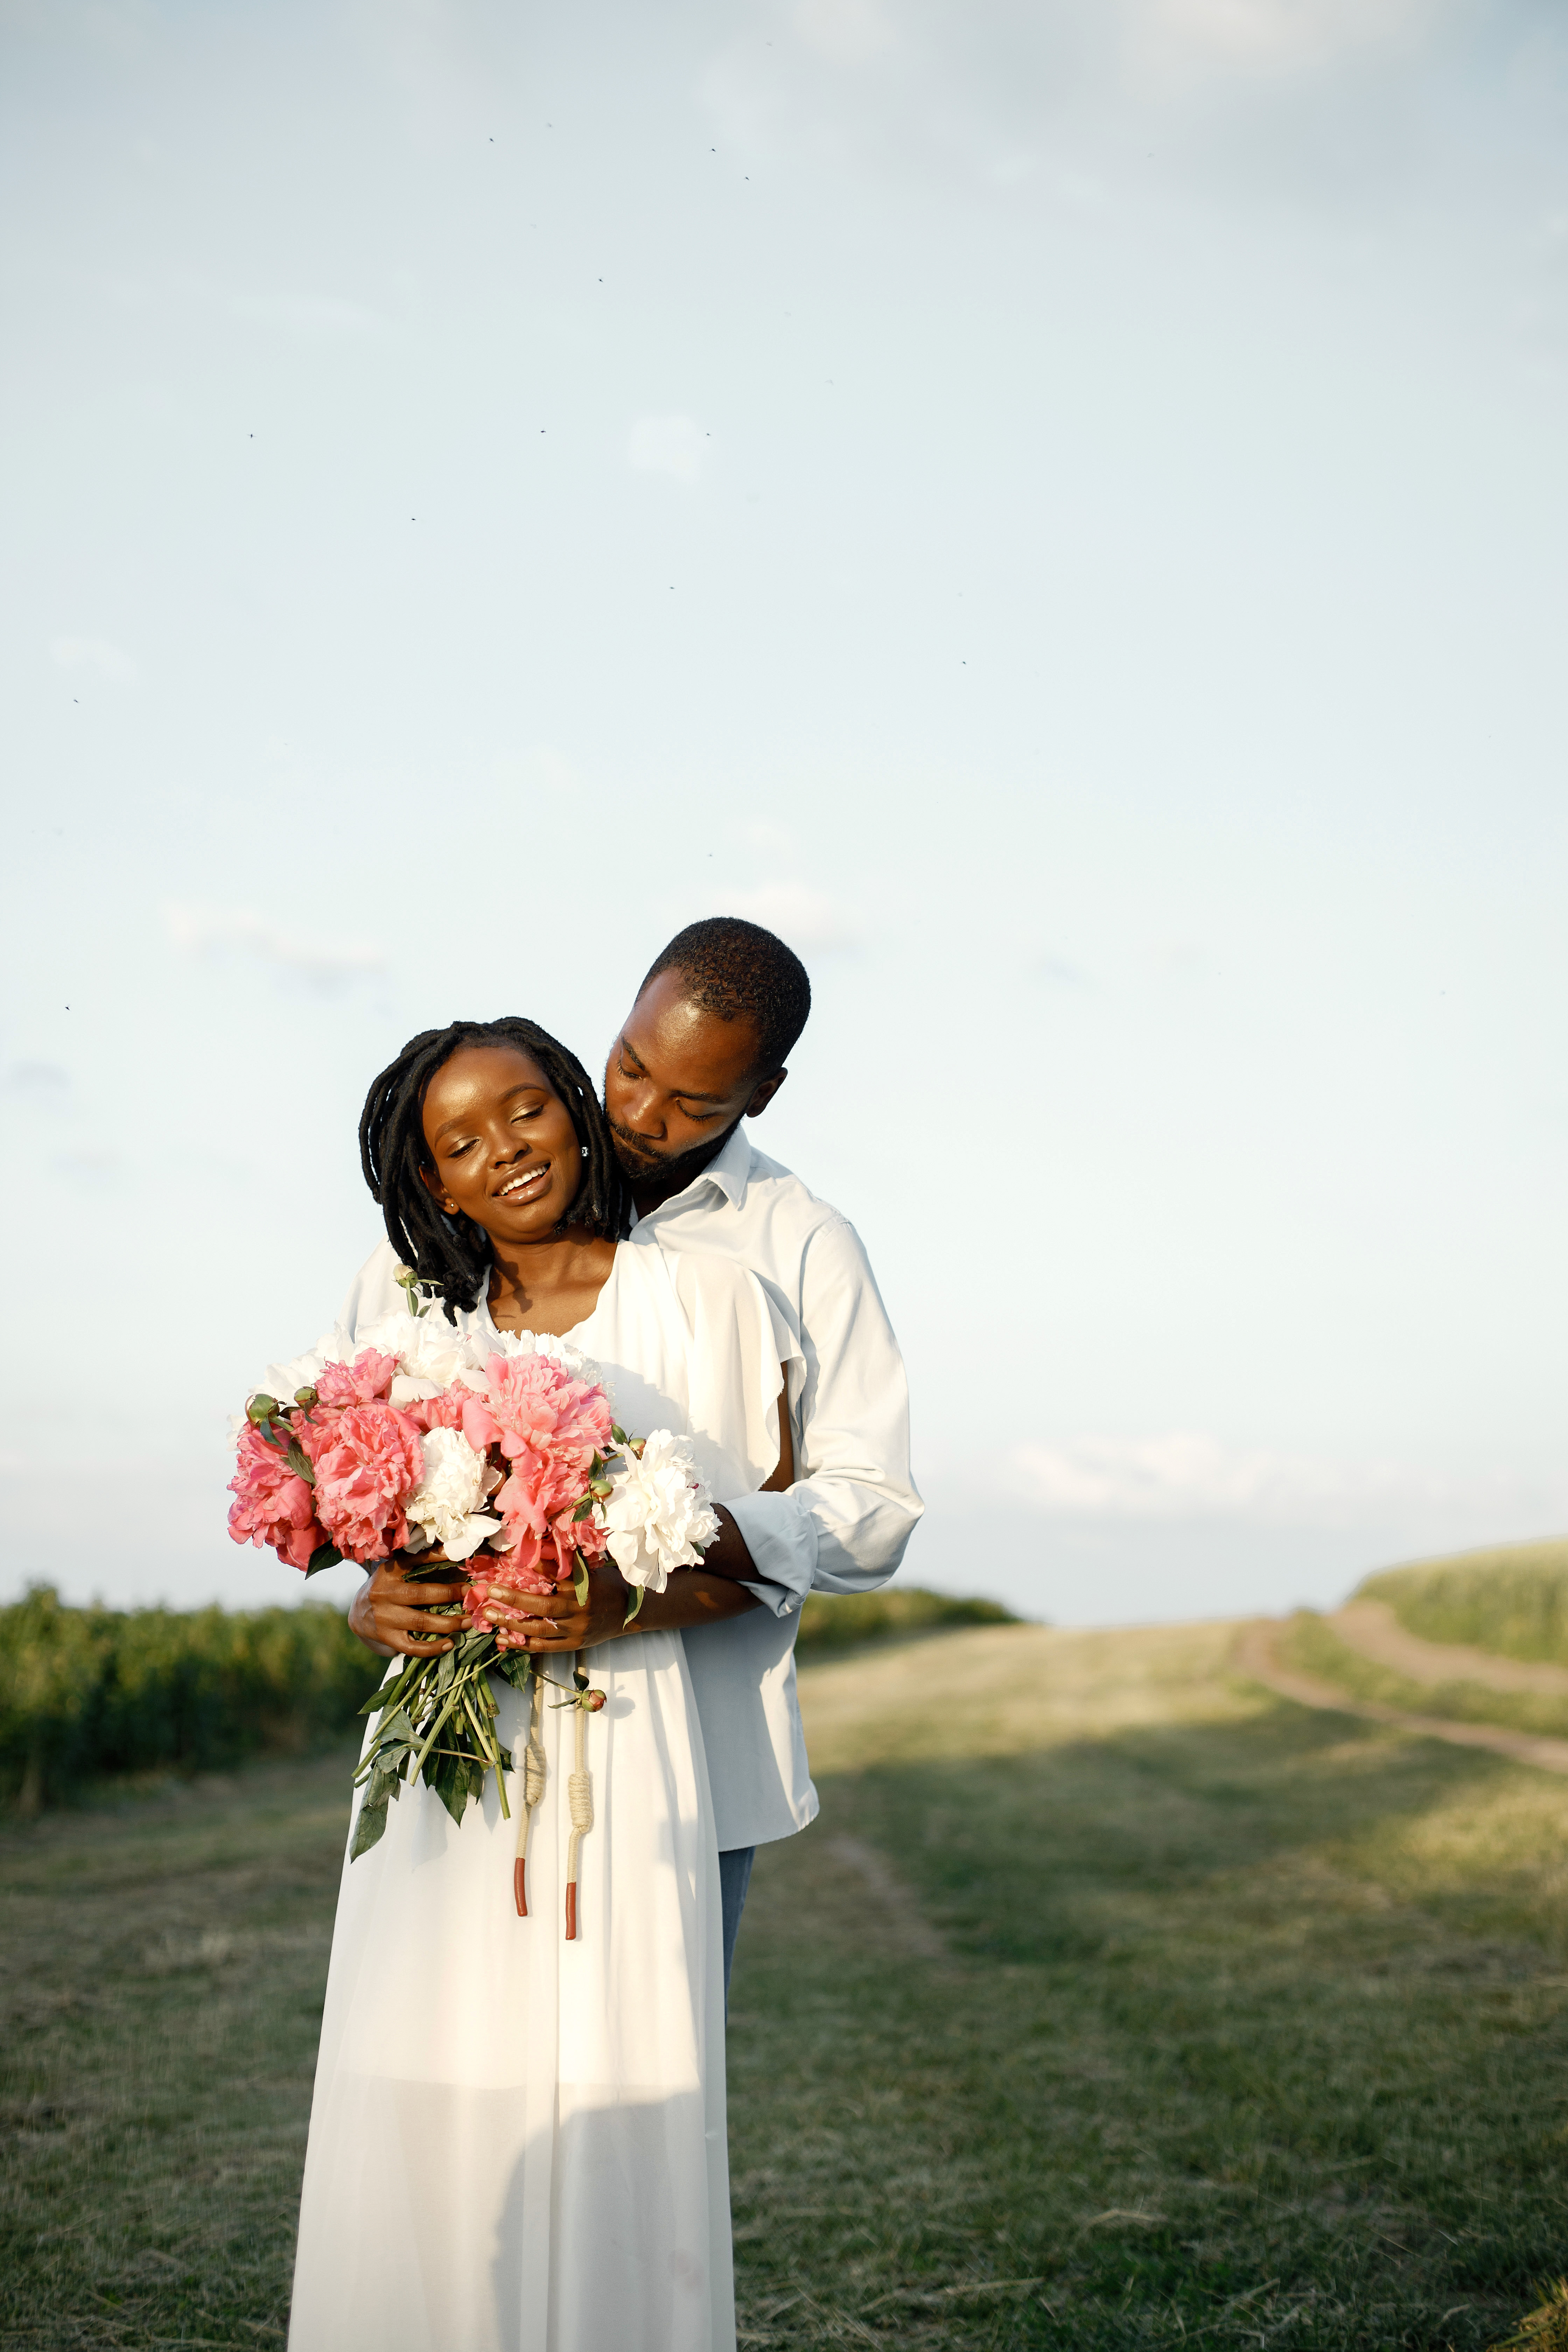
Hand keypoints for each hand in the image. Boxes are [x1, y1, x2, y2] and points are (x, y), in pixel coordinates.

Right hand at [348, 1558, 468, 1657]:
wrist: (358, 1613)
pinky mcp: (387, 1638)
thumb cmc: (386, 1587)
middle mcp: (384, 1594)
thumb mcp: (395, 1570)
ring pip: (420, 1623)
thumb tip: (451, 1552)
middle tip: (469, 1594)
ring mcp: (385, 1619)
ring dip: (448, 1623)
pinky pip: (412, 1647)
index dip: (436, 1559)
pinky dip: (432, 1648)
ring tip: (467, 1622)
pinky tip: (450, 1644)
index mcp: (388, 1573)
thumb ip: (419, 1560)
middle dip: (449, 1594)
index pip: (413, 1561)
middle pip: (421, 1595)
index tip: (459, 1561)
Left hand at [486, 1561, 634, 1654]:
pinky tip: (503, 1639)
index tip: (511, 1559)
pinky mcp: (573, 1645)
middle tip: (491, 1590)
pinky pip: (543, 1646)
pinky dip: (522, 1644)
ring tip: (489, 1614)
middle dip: (514, 1598)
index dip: (534, 1566)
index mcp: (584, 1586)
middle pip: (542, 1606)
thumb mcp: (592, 1570)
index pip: (556, 1574)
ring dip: (511, 1622)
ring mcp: (575, 1630)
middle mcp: (579, 1609)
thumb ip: (567, 1564)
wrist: (629, 1614)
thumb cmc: (607, 1586)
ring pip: (539, 1628)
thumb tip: (537, 1548)